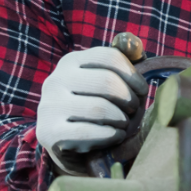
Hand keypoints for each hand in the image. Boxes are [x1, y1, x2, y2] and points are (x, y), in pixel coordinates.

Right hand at [36, 47, 147, 174]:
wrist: (76, 147)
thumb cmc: (103, 109)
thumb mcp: (116, 82)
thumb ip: (128, 60)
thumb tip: (133, 43)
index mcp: (71, 62)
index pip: (110, 57)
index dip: (134, 75)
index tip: (141, 91)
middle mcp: (55, 80)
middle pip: (106, 82)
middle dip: (129, 100)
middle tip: (133, 111)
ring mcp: (49, 106)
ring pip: (99, 109)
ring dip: (122, 120)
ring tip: (123, 124)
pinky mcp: (48, 133)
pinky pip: (89, 132)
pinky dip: (111, 135)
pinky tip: (115, 136)